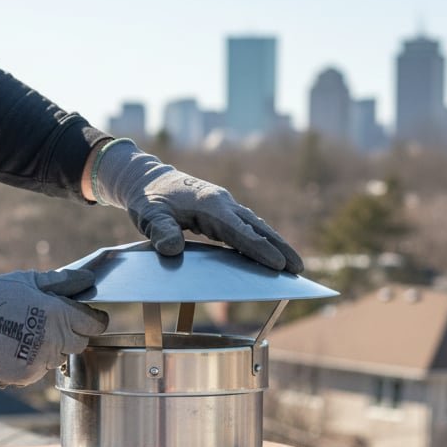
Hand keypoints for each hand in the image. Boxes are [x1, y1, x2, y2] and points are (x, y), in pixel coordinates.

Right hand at [0, 269, 107, 386]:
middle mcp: (54, 340)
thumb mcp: (29, 281)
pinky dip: (32, 362)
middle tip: (53, 325)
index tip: (88, 318)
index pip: (94, 325)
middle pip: (79, 344)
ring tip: (27, 334)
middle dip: (72, 334)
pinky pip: (38, 371)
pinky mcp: (25, 376)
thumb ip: (62, 282)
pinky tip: (14, 347)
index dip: (93, 320)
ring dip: (50, 349)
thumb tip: (87, 279)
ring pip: (58, 358)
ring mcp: (40, 361)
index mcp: (59, 314)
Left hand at [91, 139, 303, 272]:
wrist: (147, 179)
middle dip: (279, 247)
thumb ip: (160, 231)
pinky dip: (259, 239)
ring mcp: (224, 205)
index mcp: (209, 204)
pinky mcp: (220, 211)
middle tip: (299, 268)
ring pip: (255, 226)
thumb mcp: (149, 215)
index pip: (239, 230)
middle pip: (257, 227)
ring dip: (275, 244)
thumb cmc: (148, 198)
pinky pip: (245, 227)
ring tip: (293, 265)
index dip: (259, 248)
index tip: (277, 264)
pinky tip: (269, 253)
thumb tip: (172, 250)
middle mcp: (222, 203)